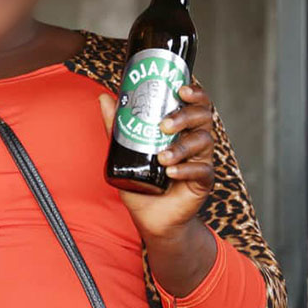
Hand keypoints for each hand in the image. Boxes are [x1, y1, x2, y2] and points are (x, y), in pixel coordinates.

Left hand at [99, 83, 214, 240]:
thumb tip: (104, 98)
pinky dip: (186, 168)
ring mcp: (201, 160)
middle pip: (203, 116)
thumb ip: (117, 126)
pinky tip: (171, 171)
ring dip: (182, 146)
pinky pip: (201, 170)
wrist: (151, 218)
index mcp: (182, 128)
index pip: (195, 103)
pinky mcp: (203, 181)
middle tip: (164, 125)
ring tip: (162, 156)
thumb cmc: (141, 184)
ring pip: (203, 141)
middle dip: (185, 116)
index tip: (180, 89)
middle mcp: (195, 140)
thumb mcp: (124, 152)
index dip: (194, 93)